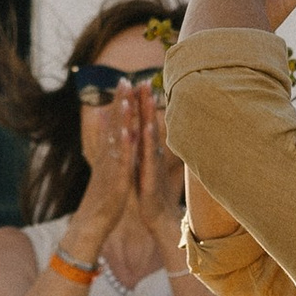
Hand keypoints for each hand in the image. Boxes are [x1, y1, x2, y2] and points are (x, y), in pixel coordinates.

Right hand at [70, 92, 140, 250]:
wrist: (91, 223)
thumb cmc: (101, 197)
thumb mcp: (103, 169)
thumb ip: (103, 148)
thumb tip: (102, 128)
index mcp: (107, 153)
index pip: (113, 122)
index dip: (118, 101)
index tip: (124, 80)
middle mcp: (107, 156)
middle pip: (114, 124)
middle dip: (119, 101)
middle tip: (124, 78)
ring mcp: (111, 167)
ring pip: (116, 139)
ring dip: (121, 119)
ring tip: (125, 98)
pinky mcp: (116, 181)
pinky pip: (121, 162)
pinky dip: (124, 147)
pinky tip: (129, 133)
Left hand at [131, 88, 183, 247]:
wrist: (157, 216)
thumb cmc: (149, 190)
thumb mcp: (143, 164)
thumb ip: (142, 147)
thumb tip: (140, 130)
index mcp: (148, 150)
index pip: (145, 122)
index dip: (142, 102)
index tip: (139, 81)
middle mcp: (152, 153)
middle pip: (150, 122)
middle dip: (147, 101)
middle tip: (145, 79)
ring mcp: (152, 164)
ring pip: (150, 136)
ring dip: (149, 115)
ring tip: (146, 97)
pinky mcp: (150, 176)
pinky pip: (147, 156)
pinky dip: (145, 142)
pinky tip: (142, 128)